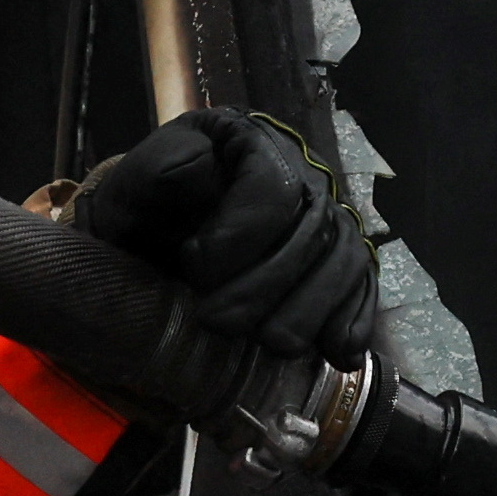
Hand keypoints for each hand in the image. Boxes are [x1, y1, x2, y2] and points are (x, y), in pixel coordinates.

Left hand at [71, 108, 380, 359]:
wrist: (155, 241)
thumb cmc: (145, 214)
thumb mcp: (134, 187)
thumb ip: (159, 172)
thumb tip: (200, 163)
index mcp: (254, 143)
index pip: (273, 186)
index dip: (238, 234)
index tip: (191, 265)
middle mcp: (303, 173)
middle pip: (312, 230)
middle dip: (266, 285)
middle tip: (216, 322)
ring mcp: (327, 217)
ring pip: (343, 260)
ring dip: (310, 311)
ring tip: (270, 345)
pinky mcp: (336, 258)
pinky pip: (362, 285)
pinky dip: (352, 319)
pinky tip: (339, 353)